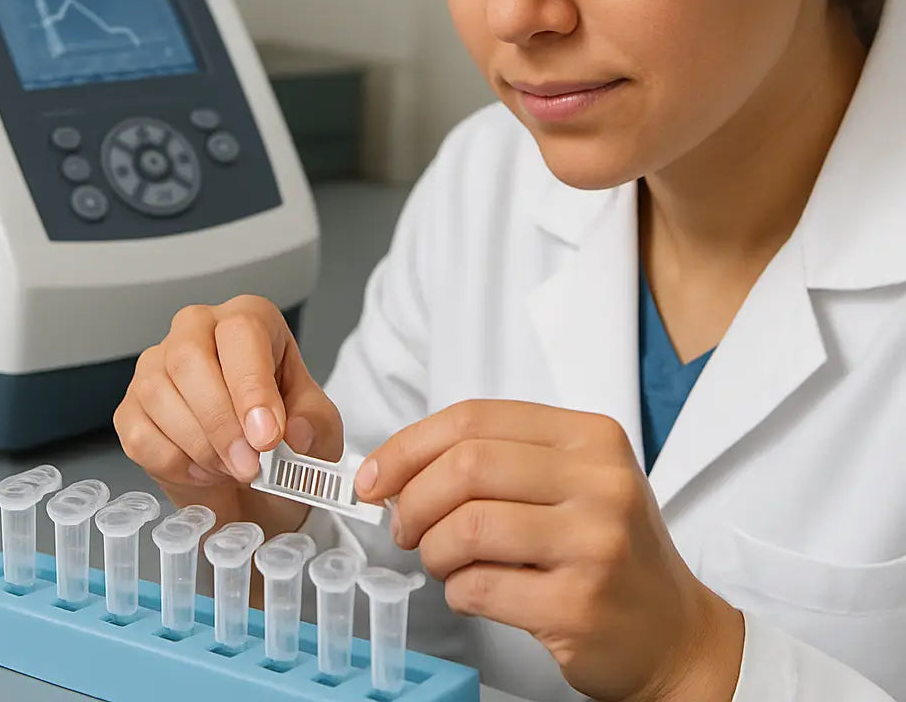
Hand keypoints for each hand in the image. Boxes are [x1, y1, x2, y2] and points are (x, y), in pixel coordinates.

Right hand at [114, 295, 343, 534]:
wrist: (255, 478)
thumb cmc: (284, 436)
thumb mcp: (319, 428)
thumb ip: (315, 424)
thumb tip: (297, 430)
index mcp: (249, 320)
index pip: (241, 332)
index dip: (251, 386)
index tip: (267, 435)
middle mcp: (198, 330)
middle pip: (189, 357)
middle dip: (221, 422)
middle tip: (249, 465)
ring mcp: (157, 365)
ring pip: (159, 395)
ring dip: (201, 446)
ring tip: (234, 469)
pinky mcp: (131, 406)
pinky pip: (138, 434)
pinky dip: (174, 463)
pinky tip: (204, 471)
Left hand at [354, 400, 743, 701]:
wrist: (674, 632)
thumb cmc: (606, 547)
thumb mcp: (571, 479)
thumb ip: (498, 460)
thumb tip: (397, 468)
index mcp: (590, 436)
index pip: (475, 418)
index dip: (410, 445)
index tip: (375, 475)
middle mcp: (599, 481)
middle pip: (466, 466)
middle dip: (414, 498)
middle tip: (405, 525)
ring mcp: (594, 543)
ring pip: (467, 527)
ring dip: (433, 549)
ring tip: (440, 560)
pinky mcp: (579, 604)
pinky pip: (479, 587)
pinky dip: (456, 590)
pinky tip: (471, 590)